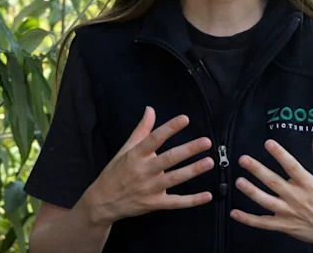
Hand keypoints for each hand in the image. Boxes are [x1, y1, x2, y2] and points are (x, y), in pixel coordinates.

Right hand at [78, 106, 214, 224]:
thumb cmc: (115, 172)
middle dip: (188, 150)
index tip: (185, 119)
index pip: (154, 138)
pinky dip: (192, 201)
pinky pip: (175, 202)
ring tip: (210, 162)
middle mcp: (143, 171)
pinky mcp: (154, 204)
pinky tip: (207, 196)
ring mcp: (149, 189)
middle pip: (168, 159)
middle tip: (206, 142)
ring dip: (193, 171)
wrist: (102, 202)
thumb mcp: (125, 149)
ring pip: (174, 179)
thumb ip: (141, 130)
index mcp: (136, 155)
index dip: (170, 128)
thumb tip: (150, 109)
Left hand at [230, 131, 312, 252]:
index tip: (268, 144)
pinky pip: (263, 223)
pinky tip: (235, 213)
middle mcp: (297, 198)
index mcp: (308, 184)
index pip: (292, 166)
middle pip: (274, 182)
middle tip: (244, 160)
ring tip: (239, 182)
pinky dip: (248, 219)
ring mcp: (289, 213)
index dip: (280, 154)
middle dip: (257, 170)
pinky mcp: (284, 225)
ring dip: (251, 192)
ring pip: (266, 202)